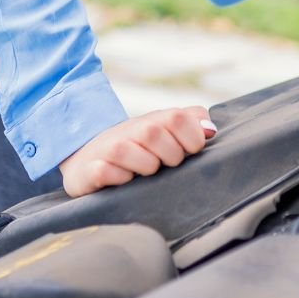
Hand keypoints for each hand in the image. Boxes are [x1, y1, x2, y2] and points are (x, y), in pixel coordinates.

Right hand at [57, 106, 216, 196]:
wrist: (88, 160)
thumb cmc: (137, 151)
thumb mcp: (164, 133)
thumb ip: (191, 124)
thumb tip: (210, 130)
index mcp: (152, 121)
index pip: (177, 117)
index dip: (191, 136)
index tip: (191, 150)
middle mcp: (129, 131)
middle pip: (153, 132)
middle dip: (170, 154)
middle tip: (168, 164)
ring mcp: (107, 149)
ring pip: (126, 150)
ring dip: (144, 166)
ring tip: (146, 174)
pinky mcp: (90, 170)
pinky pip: (105, 171)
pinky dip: (118, 178)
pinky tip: (123, 181)